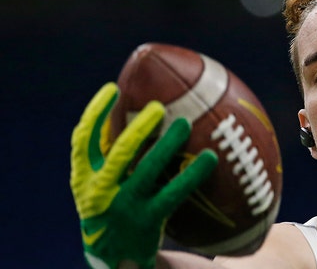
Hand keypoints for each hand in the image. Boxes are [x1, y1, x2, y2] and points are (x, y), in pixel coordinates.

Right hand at [70, 83, 217, 268]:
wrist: (114, 257)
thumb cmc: (111, 210)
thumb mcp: (98, 187)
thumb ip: (108, 158)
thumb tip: (133, 113)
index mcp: (84, 178)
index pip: (82, 141)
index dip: (95, 113)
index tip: (113, 89)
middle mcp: (100, 191)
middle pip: (119, 153)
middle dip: (138, 128)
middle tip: (158, 106)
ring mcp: (124, 207)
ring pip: (147, 170)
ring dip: (166, 145)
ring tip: (184, 123)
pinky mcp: (148, 220)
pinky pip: (174, 192)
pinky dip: (192, 174)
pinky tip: (209, 157)